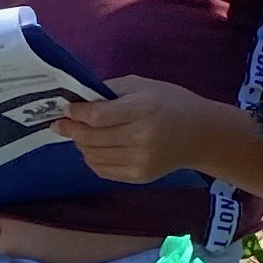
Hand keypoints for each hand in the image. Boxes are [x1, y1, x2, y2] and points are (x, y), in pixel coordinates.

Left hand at [53, 74, 217, 182]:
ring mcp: (139, 160)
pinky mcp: (139, 177)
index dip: (76, 113)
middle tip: (61, 123)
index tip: (66, 109)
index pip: (97, 116)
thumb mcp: (144, 86)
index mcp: (142, 110)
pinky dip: (92, 159)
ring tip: (79, 135)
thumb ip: (112, 91)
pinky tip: (92, 149)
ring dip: (81, 144)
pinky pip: (103, 170)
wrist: (201, 135)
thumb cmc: (171, 103)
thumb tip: (80, 100)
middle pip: (91, 138)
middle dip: (71, 129)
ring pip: (93, 155)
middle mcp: (140, 138)